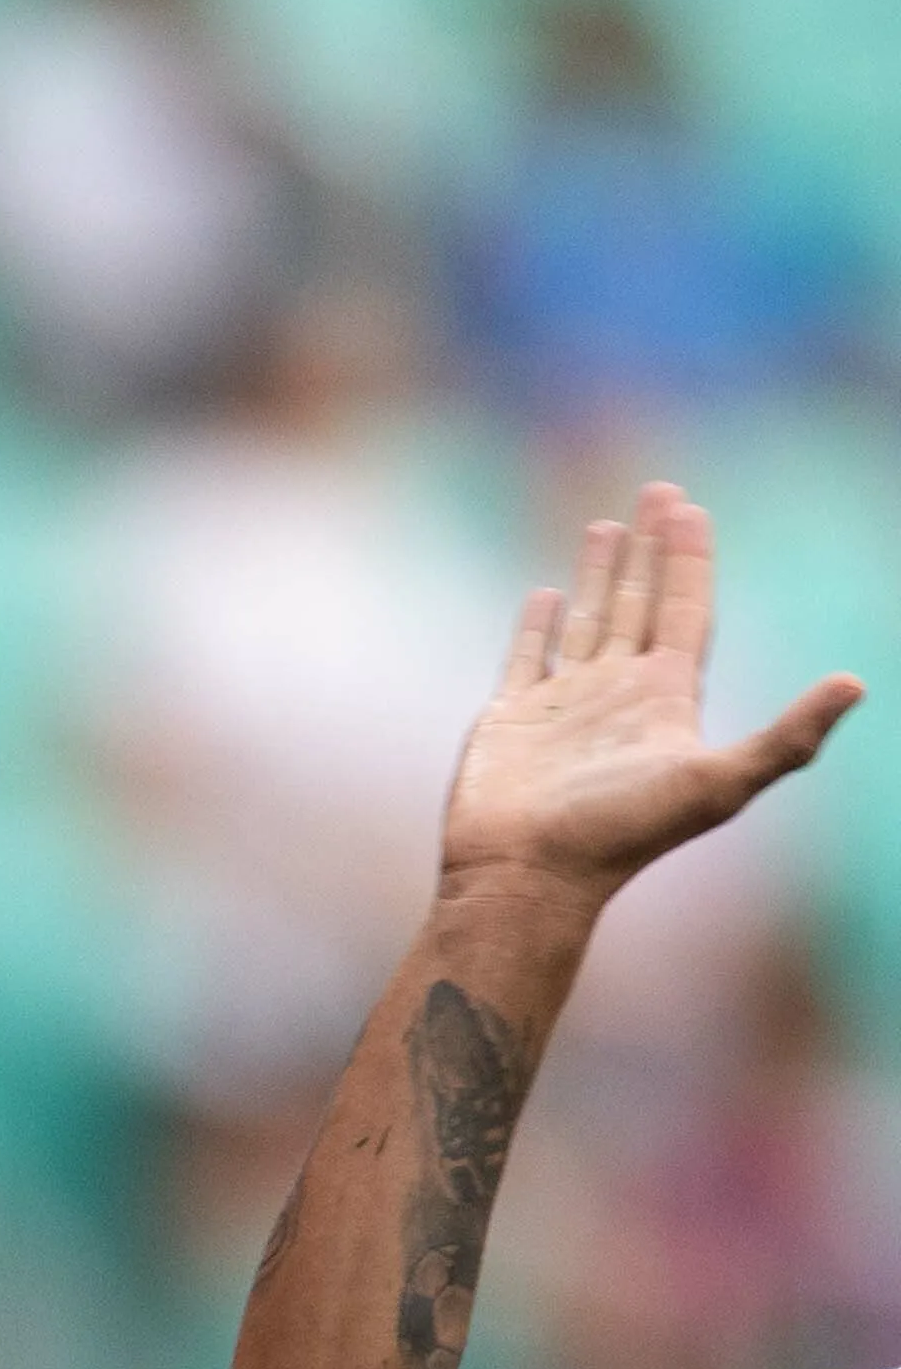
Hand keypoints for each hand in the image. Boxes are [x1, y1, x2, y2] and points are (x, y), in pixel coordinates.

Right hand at [440, 480, 862, 908]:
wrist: (528, 876)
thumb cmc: (618, 834)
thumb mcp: (718, 784)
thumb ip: (789, 736)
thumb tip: (857, 683)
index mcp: (666, 697)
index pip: (688, 609)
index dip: (690, 558)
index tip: (689, 507)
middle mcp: (619, 694)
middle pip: (643, 603)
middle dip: (653, 548)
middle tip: (659, 491)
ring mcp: (565, 705)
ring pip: (589, 621)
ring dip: (599, 573)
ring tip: (605, 525)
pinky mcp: (511, 719)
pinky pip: (528, 657)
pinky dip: (536, 625)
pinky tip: (545, 595)